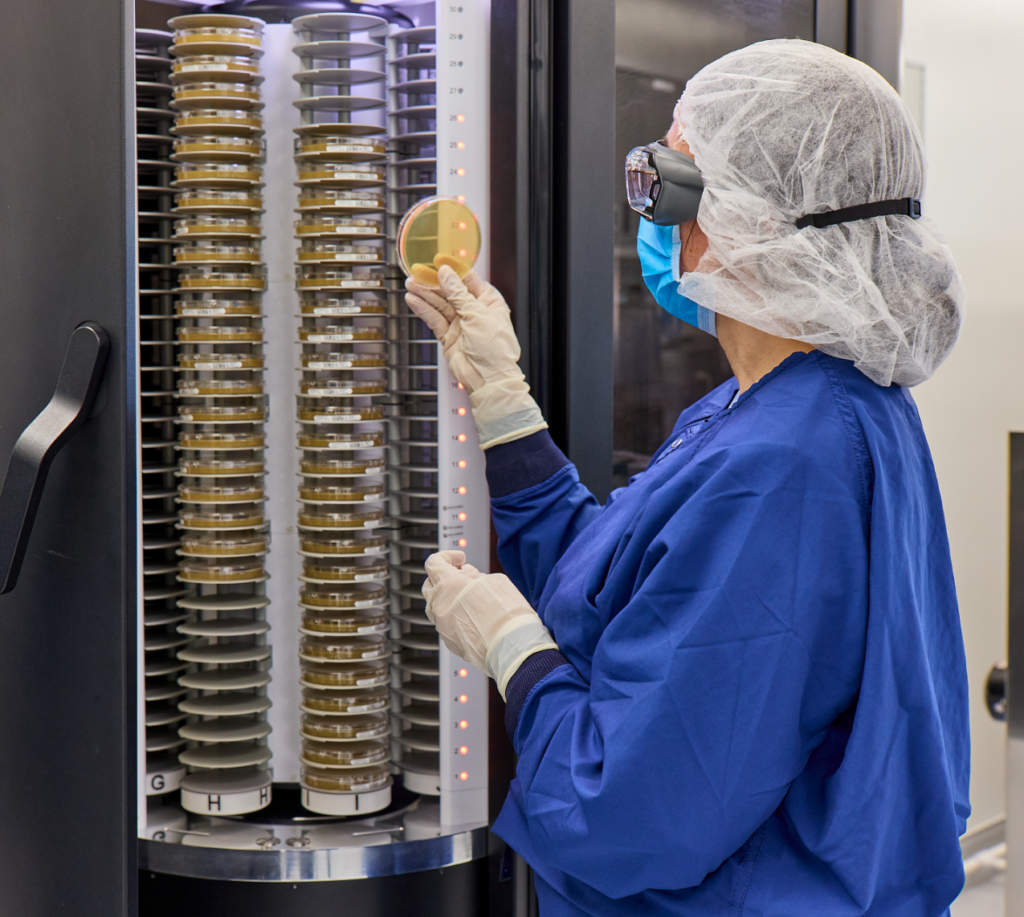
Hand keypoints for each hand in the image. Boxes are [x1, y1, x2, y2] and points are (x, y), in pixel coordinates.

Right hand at [405, 266, 521, 393]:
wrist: (488, 379)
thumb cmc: (495, 349)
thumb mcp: (477, 314)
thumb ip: (458, 293)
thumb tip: (446, 274)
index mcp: (489, 301)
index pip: (468, 280)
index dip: (453, 270)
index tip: (438, 260)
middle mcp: (474, 311)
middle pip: (451, 291)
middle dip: (434, 282)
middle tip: (418, 272)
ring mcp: (460, 324)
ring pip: (440, 305)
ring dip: (425, 294)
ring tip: (411, 284)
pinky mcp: (448, 336)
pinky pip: (434, 319)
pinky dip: (423, 310)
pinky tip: (413, 300)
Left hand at [423, 551, 558, 696]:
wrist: (511, 648)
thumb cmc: (507, 613)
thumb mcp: (495, 581)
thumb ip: (474, 575)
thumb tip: (466, 575)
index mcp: (448, 585)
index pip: (433, 563)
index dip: (447, 557)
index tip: (460, 559)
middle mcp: (439, 605)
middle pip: (430, 584)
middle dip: (444, 577)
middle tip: (463, 577)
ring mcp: (441, 625)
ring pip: (436, 606)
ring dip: (447, 598)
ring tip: (468, 599)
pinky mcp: (448, 641)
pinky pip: (445, 623)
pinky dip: (454, 617)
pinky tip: (473, 618)